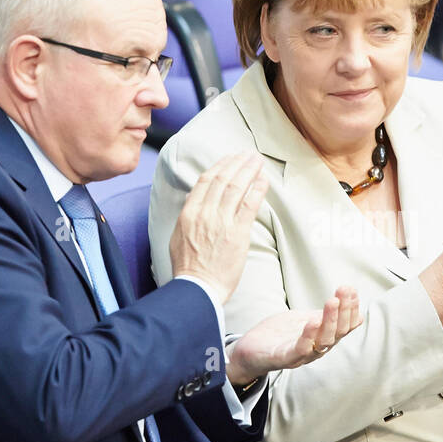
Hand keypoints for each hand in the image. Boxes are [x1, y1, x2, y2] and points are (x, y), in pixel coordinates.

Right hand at [170, 152, 268, 302]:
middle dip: (237, 163)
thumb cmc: (188, 267)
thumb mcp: (179, 236)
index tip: (230, 159)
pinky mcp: (237, 233)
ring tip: (257, 160)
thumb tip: (194, 201)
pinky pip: (249, 205)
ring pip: (236, 187)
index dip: (220, 166)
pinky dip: (257, 189)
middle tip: (248, 154)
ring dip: (249, 170)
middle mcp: (204, 213)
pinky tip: (263, 179)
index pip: (206, 181)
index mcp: (189, 212)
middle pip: (223, 179)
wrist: (197, 288)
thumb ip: (188, 216)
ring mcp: (221, 222)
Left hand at [227, 286, 361, 386]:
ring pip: (324, 340)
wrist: (248, 351)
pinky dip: (309, 336)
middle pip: (339, 332)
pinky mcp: (284, 358)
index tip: (351, 289)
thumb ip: (323, 315)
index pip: (345, 326)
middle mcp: (318, 349)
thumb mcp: (304, 319)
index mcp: (323, 338)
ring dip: (330, 320)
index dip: (351, 308)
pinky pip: (300, 349)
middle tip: (345, 290)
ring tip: (332, 301)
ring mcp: (302, 355)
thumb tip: (348, 303)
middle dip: (344, 310)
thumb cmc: (278, 335)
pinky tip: (313, 321)